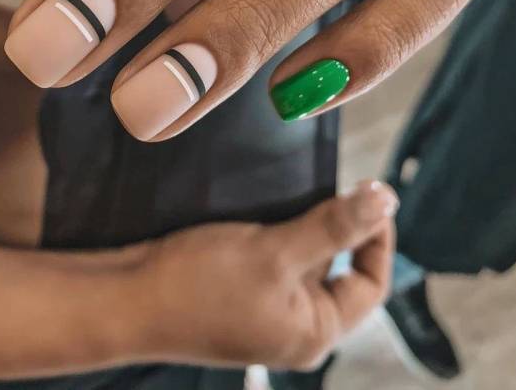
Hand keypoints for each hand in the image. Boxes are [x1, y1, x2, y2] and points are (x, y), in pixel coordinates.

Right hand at [124, 181, 396, 369]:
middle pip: (336, 269)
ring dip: (304, 225)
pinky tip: (263, 208)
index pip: (370, 283)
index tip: (371, 192)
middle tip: (326, 184)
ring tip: (293, 193)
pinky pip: (272, 258)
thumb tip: (387, 199)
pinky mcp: (238, 293)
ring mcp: (264, 311)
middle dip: (335, 226)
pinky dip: (276, 232)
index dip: (377, 236)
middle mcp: (294, 327)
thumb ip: (334, 226)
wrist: (127, 298)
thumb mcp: (275, 251)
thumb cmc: (201, 283)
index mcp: (314, 331)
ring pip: (301, 259)